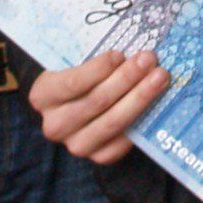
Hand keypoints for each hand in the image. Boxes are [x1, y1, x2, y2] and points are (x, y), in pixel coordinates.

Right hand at [27, 50, 169, 163]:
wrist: (77, 108)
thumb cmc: (81, 78)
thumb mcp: (75, 64)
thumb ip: (94, 57)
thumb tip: (128, 45)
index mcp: (43, 96)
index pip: (72, 83)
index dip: (98, 69)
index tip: (120, 54)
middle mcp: (55, 125)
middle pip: (96, 101)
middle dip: (127, 78)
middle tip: (149, 60)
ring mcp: (76, 144)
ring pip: (113, 121)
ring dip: (140, 97)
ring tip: (160, 77)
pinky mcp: (99, 157)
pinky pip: (124, 140)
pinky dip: (142, 120)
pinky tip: (157, 101)